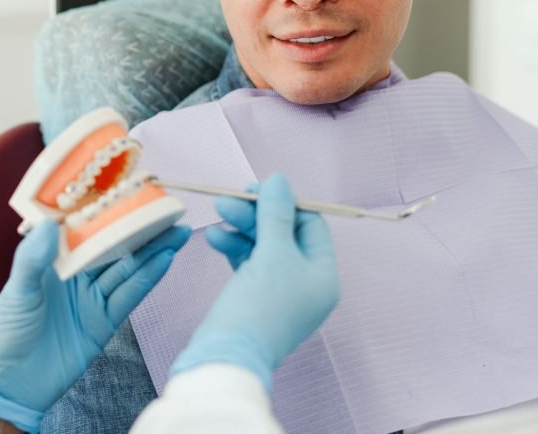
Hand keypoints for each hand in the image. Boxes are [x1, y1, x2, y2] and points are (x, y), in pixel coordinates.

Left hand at [0, 220, 190, 432]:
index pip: (84, 230)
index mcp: (52, 261)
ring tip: (176, 231)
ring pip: (127, 268)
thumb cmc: (1, 336)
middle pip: (114, 247)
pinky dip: (147, 278)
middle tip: (167, 209)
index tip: (129, 193)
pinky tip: (164, 260)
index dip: (107, 212)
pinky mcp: (103, 323)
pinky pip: (129, 296)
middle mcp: (75, 277)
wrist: (4, 387)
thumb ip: (32, 259)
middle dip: (140, 229)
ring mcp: (91, 300)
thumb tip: (49, 224)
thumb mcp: (15, 292)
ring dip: (152, 250)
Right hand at [170, 174, 339, 391]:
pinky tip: (214, 237)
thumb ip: (275, 213)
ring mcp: (280, 294)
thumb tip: (279, 180)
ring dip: (240, 227)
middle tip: (228, 197)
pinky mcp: (255, 300)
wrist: (227, 357)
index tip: (256, 188)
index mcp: (323, 275)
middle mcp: (306, 284)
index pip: (310, 225)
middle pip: (284, 234)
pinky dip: (233, 248)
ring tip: (216, 212)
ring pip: (263, 247)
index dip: (285, 203)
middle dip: (255, 214)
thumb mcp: (272, 252)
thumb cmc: (259, 305)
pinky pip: (248, 264)